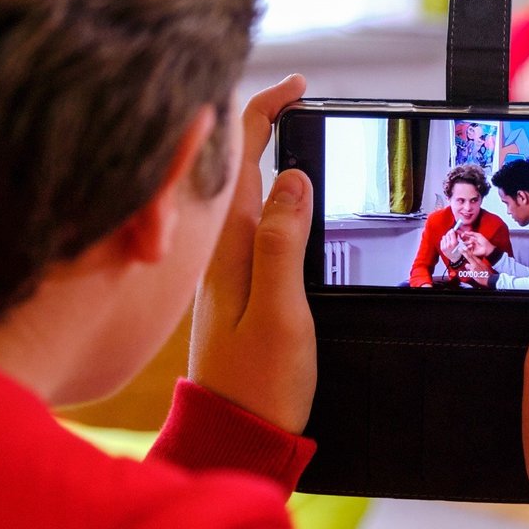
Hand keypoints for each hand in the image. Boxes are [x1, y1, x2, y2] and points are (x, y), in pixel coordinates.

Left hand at [188, 75, 316, 433]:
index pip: (240, 155)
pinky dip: (273, 198)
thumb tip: (292, 177)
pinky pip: (250, 224)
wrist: (236, 440)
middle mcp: (218, 250)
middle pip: (238, 165)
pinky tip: (296, 202)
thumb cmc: (259, 387)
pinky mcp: (234, 288)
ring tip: (305, 136)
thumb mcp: (282, 311)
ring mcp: (223, 269)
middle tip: (309, 102)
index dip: (268, 108)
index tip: (303, 88)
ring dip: (271, 157)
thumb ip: (284, 241)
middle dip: (269, 122)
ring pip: (244, 193)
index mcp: (228, 246)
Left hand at [440, 227, 463, 262]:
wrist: (455, 259)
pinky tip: (447, 242)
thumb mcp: (461, 244)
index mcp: (454, 243)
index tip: (453, 230)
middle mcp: (449, 245)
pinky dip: (444, 240)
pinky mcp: (442, 248)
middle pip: (447, 234)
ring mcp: (445, 247)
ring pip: (444, 237)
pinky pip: (442, 240)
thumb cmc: (459, 251)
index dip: (452, 230)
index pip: (451, 233)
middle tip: (451, 234)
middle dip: (449, 233)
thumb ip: (459, 237)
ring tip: (449, 239)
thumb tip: (457, 231)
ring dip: (447, 237)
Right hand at [462, 230, 494, 258]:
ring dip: (467, 242)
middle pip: (463, 239)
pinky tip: (471, 245)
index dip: (462, 234)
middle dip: (463, 238)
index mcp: (471, 238)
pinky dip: (468, 246)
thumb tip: (465, 232)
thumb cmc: (484, 242)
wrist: (487, 249)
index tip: (461, 234)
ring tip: (471, 242)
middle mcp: (470, 242)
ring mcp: (470, 247)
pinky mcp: (470, 251)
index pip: (465, 236)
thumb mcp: (478, 235)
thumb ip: (472, 233)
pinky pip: (466, 249)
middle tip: (463, 236)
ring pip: (464, 244)